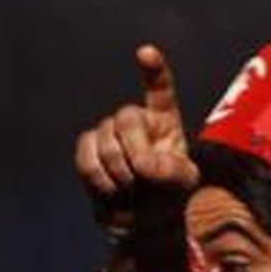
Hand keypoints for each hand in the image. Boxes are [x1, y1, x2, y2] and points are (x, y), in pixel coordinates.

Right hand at [75, 45, 201, 227]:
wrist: (145, 218)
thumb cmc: (172, 195)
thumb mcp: (184, 184)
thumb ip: (169, 171)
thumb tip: (141, 165)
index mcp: (165, 121)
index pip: (160, 90)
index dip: (154, 71)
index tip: (146, 53)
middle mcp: (135, 121)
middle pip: (126, 119)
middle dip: (135, 152)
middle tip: (145, 180)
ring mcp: (110, 133)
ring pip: (103, 139)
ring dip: (118, 172)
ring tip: (132, 190)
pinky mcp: (90, 149)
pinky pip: (86, 155)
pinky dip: (98, 177)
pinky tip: (111, 191)